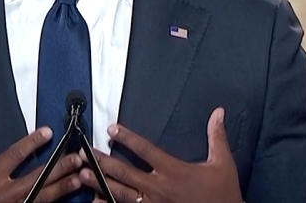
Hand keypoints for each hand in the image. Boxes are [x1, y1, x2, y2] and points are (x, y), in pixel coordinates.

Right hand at [0, 114, 82, 201]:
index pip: (15, 155)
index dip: (33, 142)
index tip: (48, 132)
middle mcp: (4, 194)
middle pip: (38, 178)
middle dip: (60, 166)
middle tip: (78, 157)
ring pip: (42, 198)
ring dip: (62, 188)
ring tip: (80, 178)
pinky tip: (65, 202)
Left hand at [78, 108, 242, 202]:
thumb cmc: (224, 194)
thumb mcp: (223, 163)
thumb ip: (216, 137)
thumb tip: (218, 112)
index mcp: (174, 170)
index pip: (145, 149)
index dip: (127, 138)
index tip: (112, 128)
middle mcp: (160, 187)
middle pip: (124, 172)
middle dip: (102, 161)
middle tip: (84, 153)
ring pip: (120, 193)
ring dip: (99, 183)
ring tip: (82, 175)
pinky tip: (97, 201)